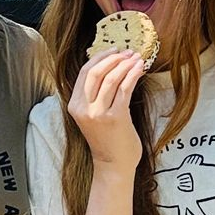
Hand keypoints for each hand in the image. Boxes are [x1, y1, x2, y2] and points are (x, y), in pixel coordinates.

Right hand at [65, 50, 145, 170]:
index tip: (114, 50)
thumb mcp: (92, 115)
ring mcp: (99, 113)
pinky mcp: (116, 117)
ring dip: (126, 64)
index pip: (84, 73)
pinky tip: (140, 69)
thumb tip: (110, 67)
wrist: (113, 164)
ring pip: (111, 78)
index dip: (99, 58)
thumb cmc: (106, 139)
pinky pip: (125, 89)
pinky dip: (133, 75)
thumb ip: (95, 95)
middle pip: (95, 72)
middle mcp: (84, 108)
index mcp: (74, 106)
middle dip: (113, 58)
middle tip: (127, 52)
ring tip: (137, 58)